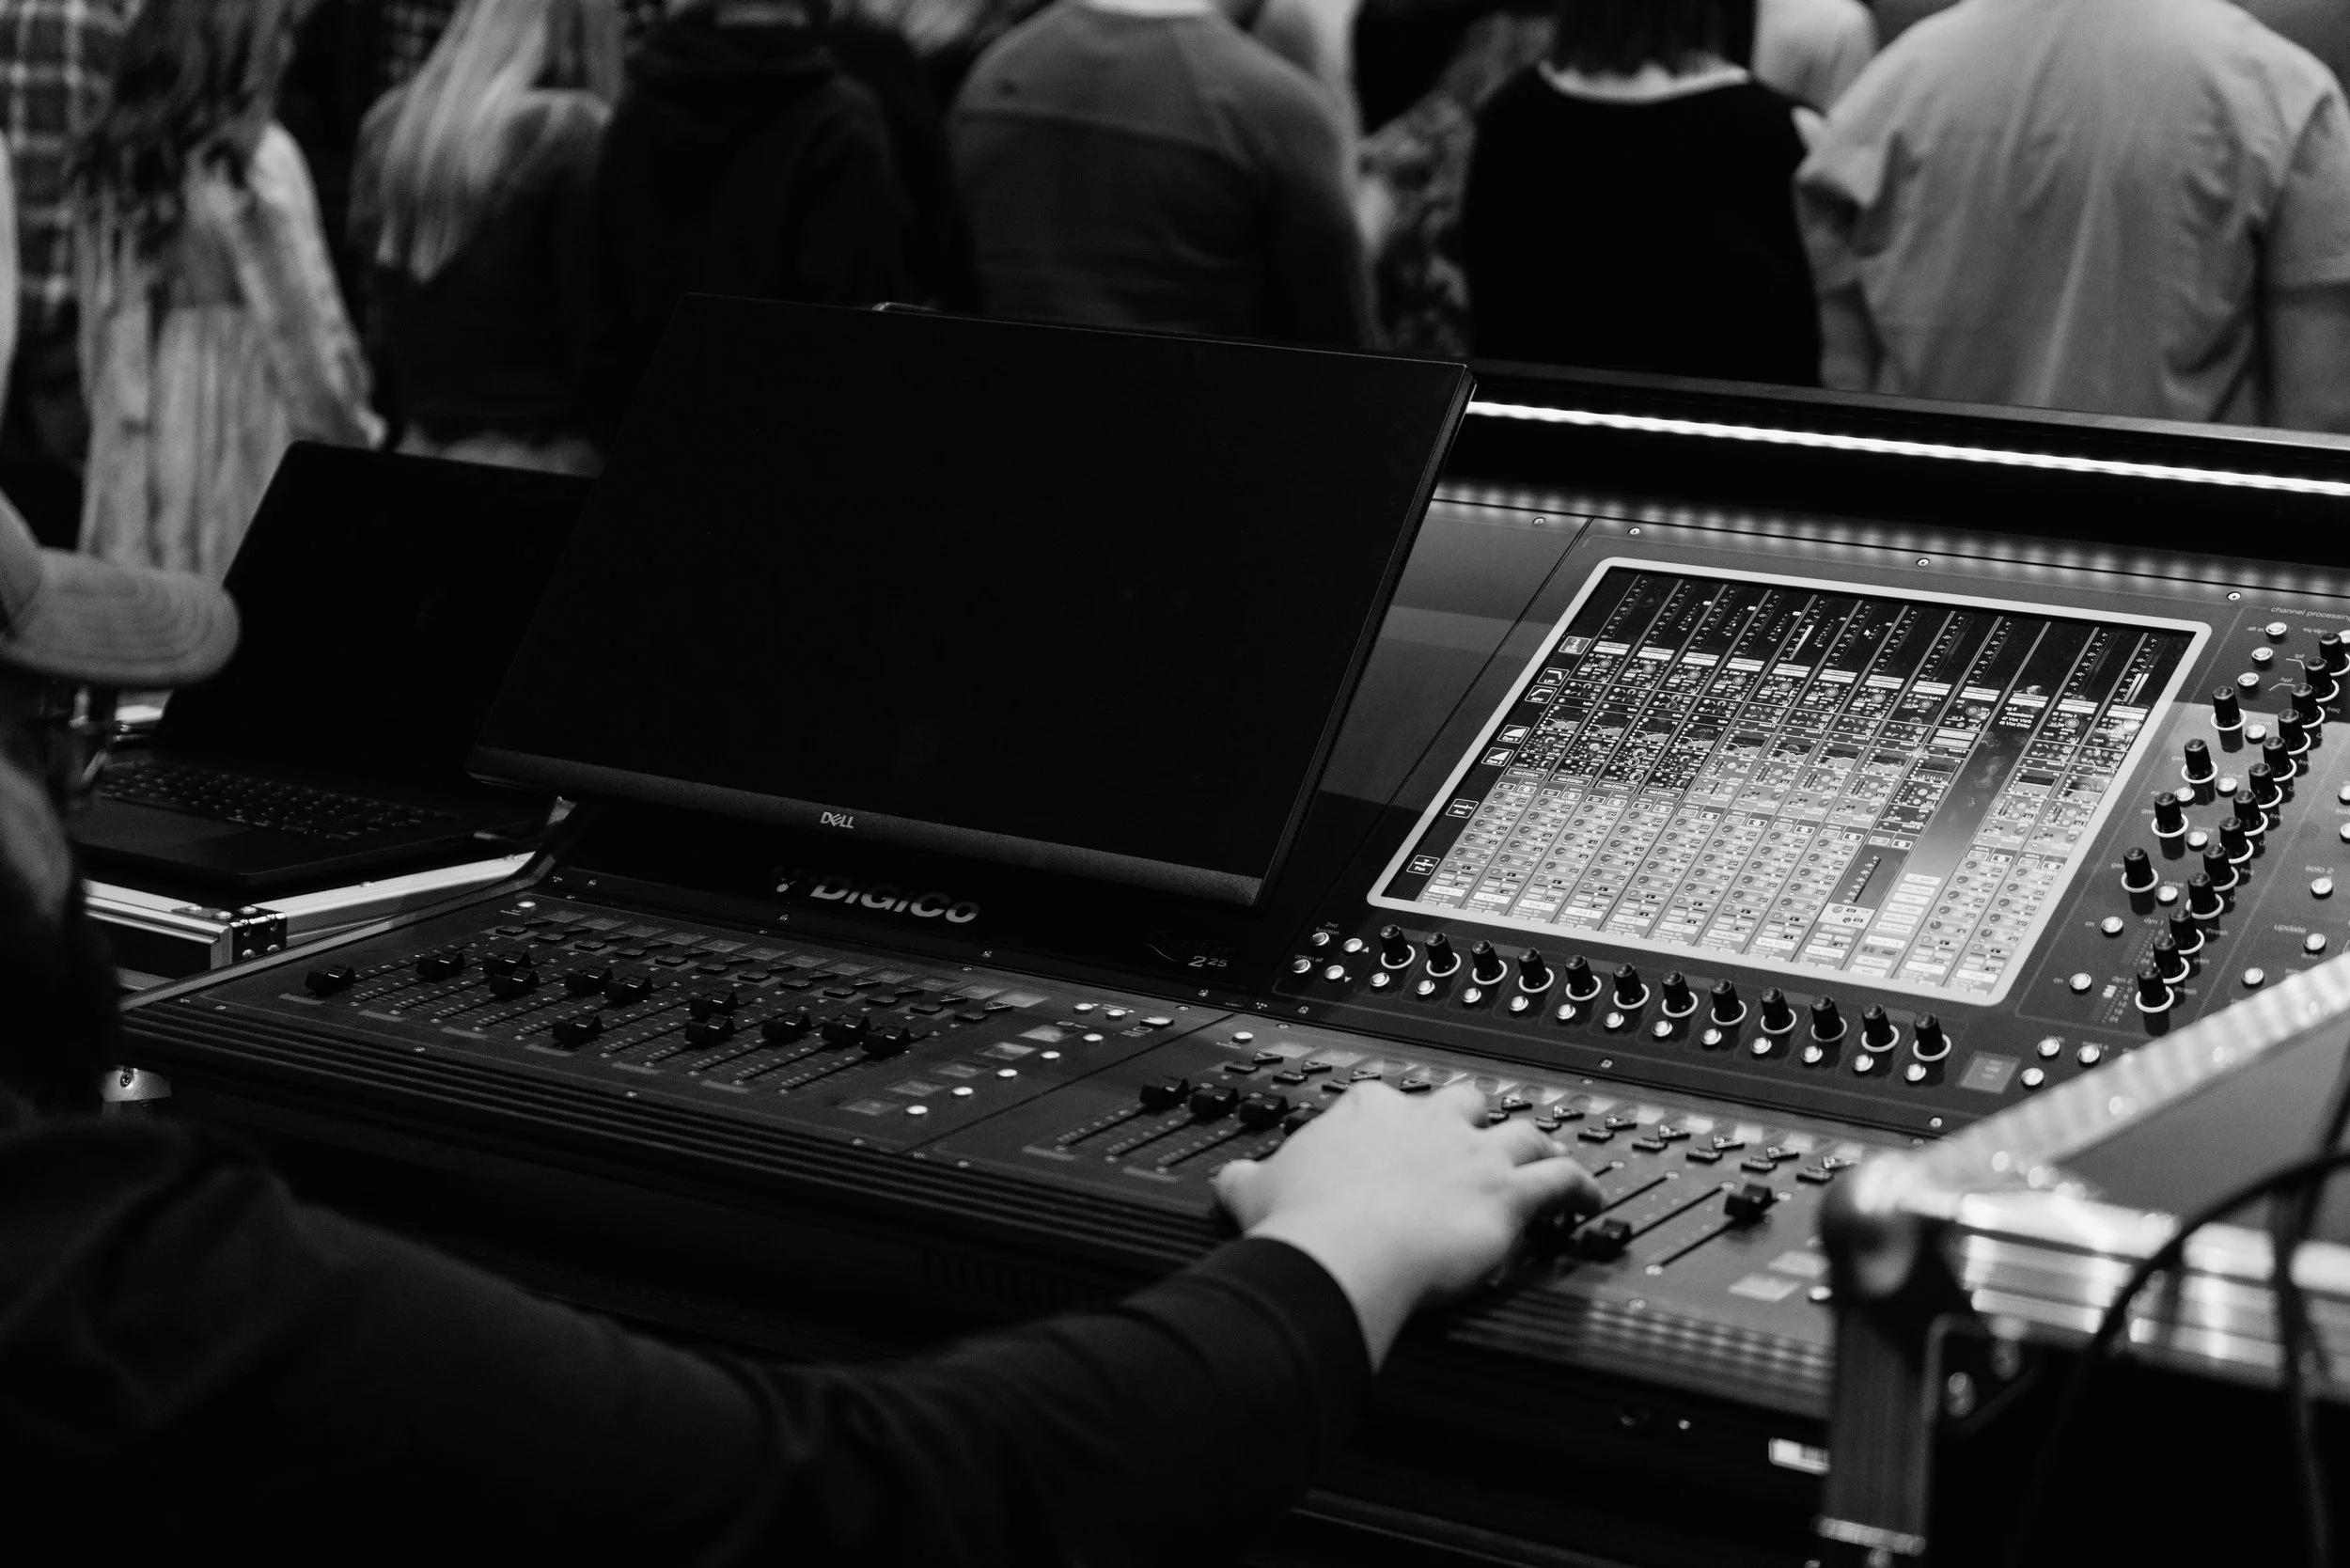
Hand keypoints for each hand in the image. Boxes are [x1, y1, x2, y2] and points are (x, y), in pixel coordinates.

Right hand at [1212, 1081, 1600, 1366]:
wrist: (1343, 1250)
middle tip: (1477, 1140)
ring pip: (1522, 1133)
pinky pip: (1560, 1181)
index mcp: (1366, 1112)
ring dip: (1537, 1146)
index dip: (1397, 1122)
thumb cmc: (1303, 1223)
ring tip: (1548, 1160)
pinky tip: (1589, 1201)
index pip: (1387, 1100)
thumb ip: (1247, 1179)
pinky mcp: (1506, 1193)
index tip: (1398, 1140)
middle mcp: (1425, 1123)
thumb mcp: (1253, 1190)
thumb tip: (1230, 1180)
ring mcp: (1471, 1155)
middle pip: (1464, 1102)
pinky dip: (1580, 1189)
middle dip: (1472, 1119)